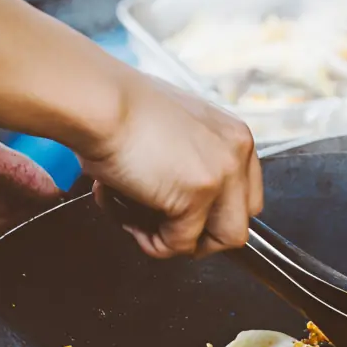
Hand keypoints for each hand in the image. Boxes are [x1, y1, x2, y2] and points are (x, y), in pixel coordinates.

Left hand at [0, 78, 59, 284]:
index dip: (53, 221)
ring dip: (23, 268)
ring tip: (56, 273)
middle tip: (77, 259)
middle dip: (44, 251)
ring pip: (1, 264)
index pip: (30, 212)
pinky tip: (15, 277)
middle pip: (20, 242)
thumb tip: (56, 193)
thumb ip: (16, 170)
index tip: (82, 228)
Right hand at [82, 74, 261, 257]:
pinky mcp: (197, 195)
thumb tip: (180, 191)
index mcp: (234, 136)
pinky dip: (152, 242)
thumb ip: (190, 160)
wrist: (101, 102)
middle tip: (166, 228)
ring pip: (224, 240)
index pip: (246, 197)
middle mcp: (236, 154)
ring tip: (143, 222)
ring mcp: (222, 175)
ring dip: (180, 241)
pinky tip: (128, 216)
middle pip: (240, 222)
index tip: (187, 219)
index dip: (214, 215)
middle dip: (201, 234)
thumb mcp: (173, 130)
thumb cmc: (119, 110)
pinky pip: (181, 244)